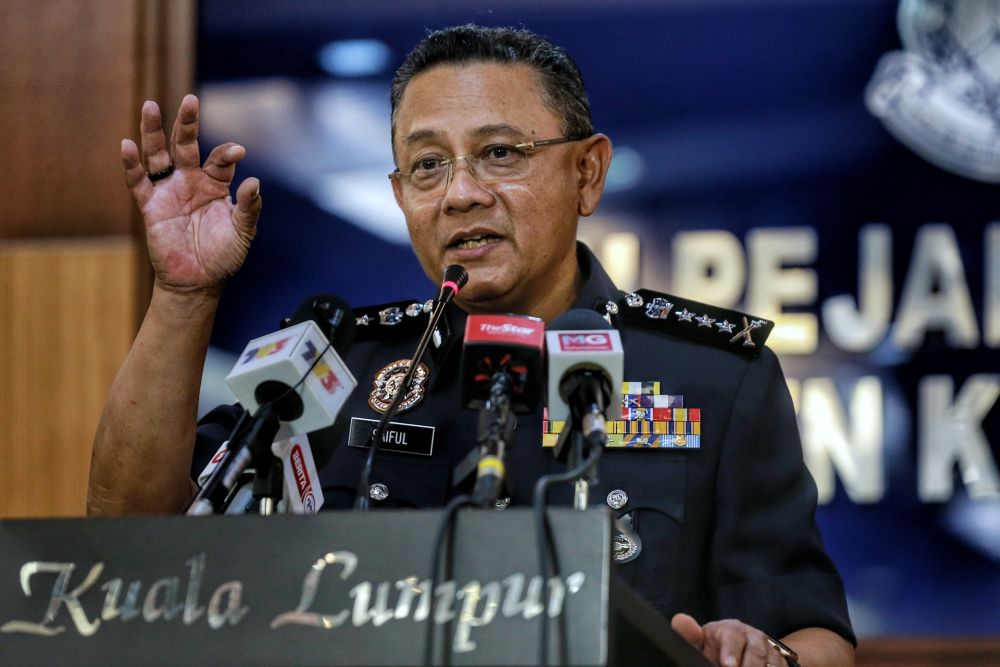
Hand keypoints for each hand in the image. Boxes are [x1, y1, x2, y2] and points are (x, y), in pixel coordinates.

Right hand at [120, 94, 261, 293]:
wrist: (198, 282)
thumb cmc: (223, 256)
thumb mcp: (243, 232)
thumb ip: (249, 208)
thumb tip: (255, 183)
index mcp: (216, 184)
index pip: (220, 159)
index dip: (227, 153)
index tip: (238, 152)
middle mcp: (190, 181)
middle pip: (185, 145)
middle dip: (187, 123)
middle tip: (191, 101)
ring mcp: (169, 191)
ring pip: (157, 155)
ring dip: (152, 131)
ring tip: (150, 105)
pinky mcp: (150, 206)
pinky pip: (138, 182)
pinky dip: (131, 164)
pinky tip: (127, 144)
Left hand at [671, 613, 787, 666]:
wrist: (736, 655)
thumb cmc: (714, 650)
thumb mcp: (700, 643)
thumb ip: (689, 635)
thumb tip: (681, 620)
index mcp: (731, 629)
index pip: (733, 636)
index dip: (731, 651)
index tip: (727, 665)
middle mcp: (753, 637)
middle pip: (757, 652)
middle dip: (749, 666)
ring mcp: (769, 650)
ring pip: (772, 662)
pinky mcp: (780, 663)